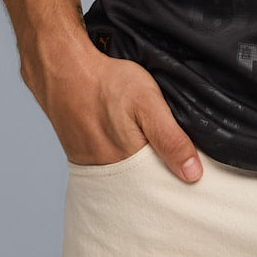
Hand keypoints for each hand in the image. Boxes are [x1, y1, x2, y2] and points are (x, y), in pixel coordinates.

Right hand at [21, 37, 203, 182]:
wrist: (63, 70)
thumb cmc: (107, 83)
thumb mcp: (148, 103)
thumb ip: (170, 138)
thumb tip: (193, 174)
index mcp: (129, 164)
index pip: (160, 185)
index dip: (176, 177)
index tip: (191, 171)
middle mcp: (108, 174)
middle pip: (141, 185)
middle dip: (157, 175)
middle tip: (168, 154)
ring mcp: (92, 167)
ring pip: (124, 177)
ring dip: (138, 168)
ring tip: (146, 146)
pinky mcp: (80, 157)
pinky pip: (106, 168)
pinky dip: (119, 161)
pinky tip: (125, 144)